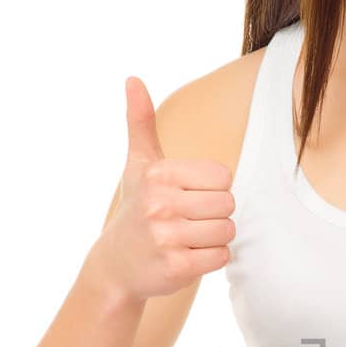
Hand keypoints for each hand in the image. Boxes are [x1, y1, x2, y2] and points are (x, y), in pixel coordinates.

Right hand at [90, 77, 236, 302]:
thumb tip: (132, 79)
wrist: (116, 264)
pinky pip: (220, 257)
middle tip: (188, 220)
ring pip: (227, 231)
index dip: (213, 188)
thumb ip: (141, 122)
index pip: (223, 176)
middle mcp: (159, 203)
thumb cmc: (136, 208)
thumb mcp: (138, 164)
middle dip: (215, 214)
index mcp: (158, 174)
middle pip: (228, 204)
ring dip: (214, 238)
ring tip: (188, 238)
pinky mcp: (175, 268)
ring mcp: (166, 237)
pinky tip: (187, 256)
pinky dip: (211, 259)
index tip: (188, 196)